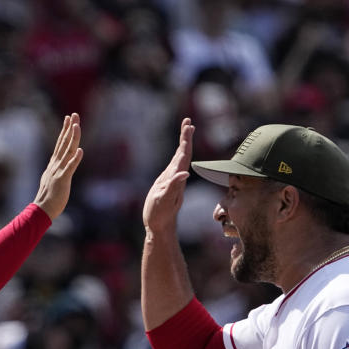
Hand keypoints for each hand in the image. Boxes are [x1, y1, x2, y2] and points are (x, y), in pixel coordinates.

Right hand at [32, 113, 83, 219]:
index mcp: (54, 164)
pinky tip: (81, 151)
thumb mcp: (52, 179)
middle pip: (64, 143)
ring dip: (72, 138)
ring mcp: (58, 171)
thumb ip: (55, 170)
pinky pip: (70, 168)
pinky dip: (75, 159)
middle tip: (73, 115)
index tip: (69, 119)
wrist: (42, 210)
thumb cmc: (48, 197)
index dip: (65, 130)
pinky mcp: (62, 180)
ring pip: (67, 151)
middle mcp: (56, 164)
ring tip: (77, 126)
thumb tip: (56, 166)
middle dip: (69, 128)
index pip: (61, 144)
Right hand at [143, 118, 193, 234]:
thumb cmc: (160, 215)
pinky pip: (174, 166)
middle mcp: (177, 177)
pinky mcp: (168, 184)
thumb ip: (174, 187)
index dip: (186, 140)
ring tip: (187, 130)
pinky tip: (178, 153)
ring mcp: (173, 180)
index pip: (183, 155)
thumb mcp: (165, 200)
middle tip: (188, 121)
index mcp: (176, 178)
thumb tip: (185, 173)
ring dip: (183, 143)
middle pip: (183, 153)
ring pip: (180, 158)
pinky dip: (177, 155)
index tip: (189, 125)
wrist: (159, 226)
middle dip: (186, 137)